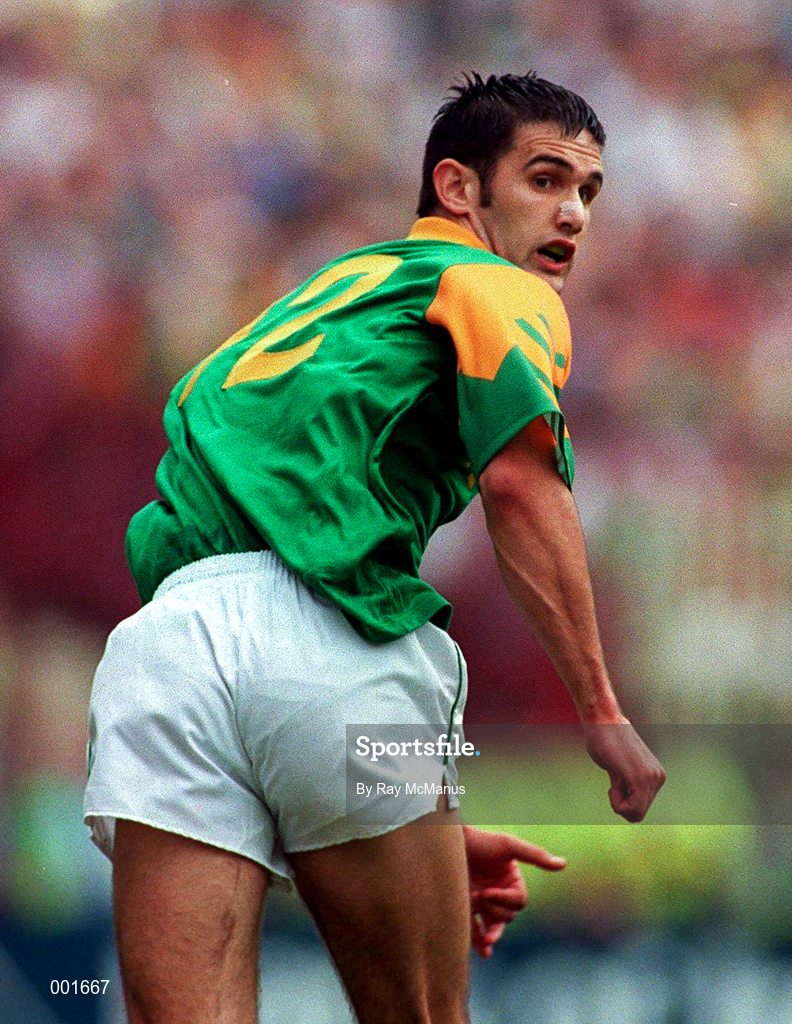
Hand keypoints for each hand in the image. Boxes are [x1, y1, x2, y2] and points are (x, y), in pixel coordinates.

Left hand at [463, 826, 565, 958]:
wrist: (448, 843)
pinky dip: (481, 943)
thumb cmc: (479, 841)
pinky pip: (476, 931)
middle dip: (494, 910)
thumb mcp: (508, 845)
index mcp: (512, 881)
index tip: (486, 891)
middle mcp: (499, 893)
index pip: (518, 901)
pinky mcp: (466, 910)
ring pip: (494, 926)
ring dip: (491, 931)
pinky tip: (484, 952)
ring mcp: (483, 903)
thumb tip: (563, 863)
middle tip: (477, 895)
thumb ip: (534, 855)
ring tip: (487, 938)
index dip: (505, 899)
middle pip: (508, 916)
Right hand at [583, 720, 665, 821]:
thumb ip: (627, 785)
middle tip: (614, 778)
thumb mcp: (619, 769)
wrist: (601, 719)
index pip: (640, 807)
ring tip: (614, 774)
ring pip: (634, 813)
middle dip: (620, 802)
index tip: (615, 780)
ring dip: (617, 800)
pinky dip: (616, 801)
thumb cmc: (604, 740)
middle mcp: (658, 777)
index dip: (622, 801)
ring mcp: (652, 778)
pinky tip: (614, 780)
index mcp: (656, 775)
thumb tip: (626, 801)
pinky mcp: (640, 777)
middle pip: (637, 813)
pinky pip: (631, 809)